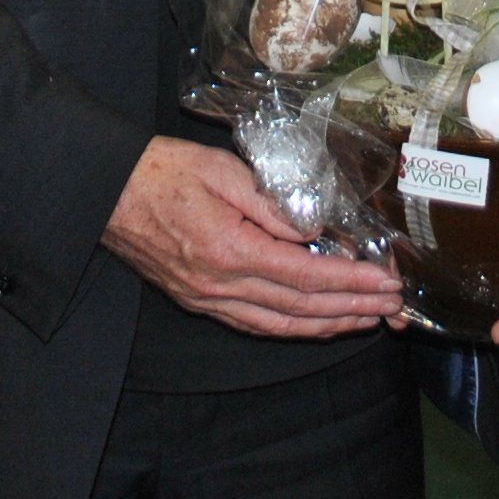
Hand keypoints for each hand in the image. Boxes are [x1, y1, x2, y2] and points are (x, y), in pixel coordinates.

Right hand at [102, 139, 404, 338]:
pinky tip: (315, 323)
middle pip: (301, 307)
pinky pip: (255, 324)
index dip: (353, 283)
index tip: (387, 282)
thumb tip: (314, 229)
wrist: (106, 192)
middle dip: (353, 308)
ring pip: (280, 324)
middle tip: (392, 307)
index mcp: (230, 250)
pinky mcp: (199, 301)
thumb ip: (271, 202)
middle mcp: (221, 285)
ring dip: (328, 325)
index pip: (307, 275)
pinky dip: (292, 328)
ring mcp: (208, 299)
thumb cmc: (162, 172)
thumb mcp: (222, 170)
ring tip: (366, 320)